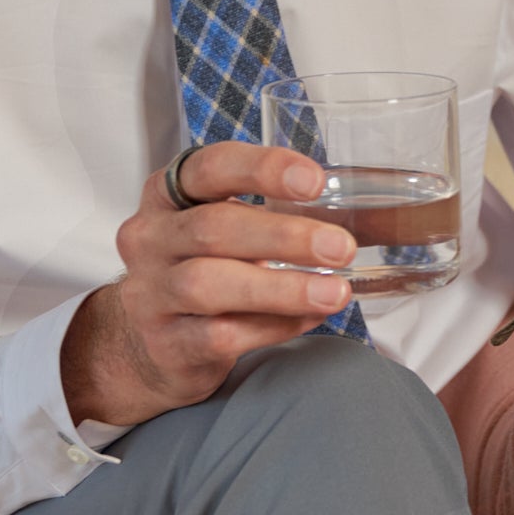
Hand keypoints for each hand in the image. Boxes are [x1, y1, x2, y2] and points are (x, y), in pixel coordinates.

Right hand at [60, 144, 355, 431]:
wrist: (143, 347)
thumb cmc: (200, 270)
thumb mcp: (219, 228)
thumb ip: (271, 214)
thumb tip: (370, 217)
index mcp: (168, 196)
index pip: (208, 168)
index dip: (262, 168)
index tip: (314, 181)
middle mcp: (151, 239)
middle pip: (213, 228)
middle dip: (283, 236)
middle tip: (341, 247)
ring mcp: (152, 294)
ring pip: (211, 284)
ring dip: (281, 288)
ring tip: (334, 292)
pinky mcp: (167, 344)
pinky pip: (221, 334)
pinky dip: (272, 326)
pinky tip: (307, 319)